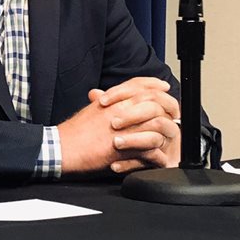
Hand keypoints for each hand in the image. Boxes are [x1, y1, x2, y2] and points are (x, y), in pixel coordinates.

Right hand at [56, 77, 180, 174]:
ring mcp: (124, 128)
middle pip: (153, 100)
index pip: (139, 84)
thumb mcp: (90, 110)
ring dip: (166, 129)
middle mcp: (120, 110)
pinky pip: (149, 148)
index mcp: (113, 100)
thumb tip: (105, 97)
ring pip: (156, 122)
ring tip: (170, 135)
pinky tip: (159, 156)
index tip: (164, 86)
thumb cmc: (73, 132)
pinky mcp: (125, 147)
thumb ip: (102, 102)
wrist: (64, 148)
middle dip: (168, 105)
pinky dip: (157, 153)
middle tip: (175, 111)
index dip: (154, 83)